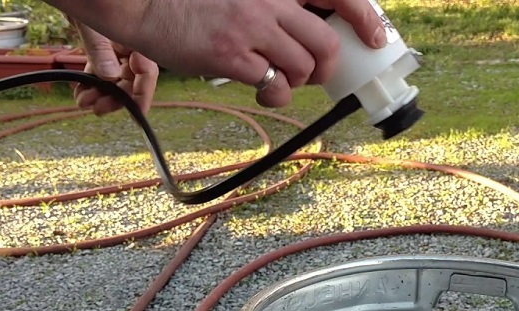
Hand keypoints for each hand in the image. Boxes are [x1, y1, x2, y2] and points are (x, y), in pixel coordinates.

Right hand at [49, 0, 386, 108]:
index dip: (365, 17)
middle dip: (327, 67)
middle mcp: (270, 1)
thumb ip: (277, 6)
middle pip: (326, 43)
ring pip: (304, 67)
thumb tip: (309, 30)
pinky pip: (274, 85)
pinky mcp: (232, 56)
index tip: (376, 36)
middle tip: (312, 73)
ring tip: (278, 79)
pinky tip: (259, 87)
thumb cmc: (192, 1)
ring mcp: (251, 28)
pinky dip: (274, 93)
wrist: (142, 2)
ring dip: (298, 81)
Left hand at [73, 23, 158, 115]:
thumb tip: (109, 77)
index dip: (142, 96)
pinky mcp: (106, 43)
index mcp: (138, 36)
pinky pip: (104, 67)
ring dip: (101, 92)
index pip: (147, 73)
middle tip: (96, 109)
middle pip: (131, 78)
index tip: (135, 115)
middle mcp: (133, 41)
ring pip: (117, 76)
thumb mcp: (89, 22)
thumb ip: (100, 49)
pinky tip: (81, 89)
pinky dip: (93, 81)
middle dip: (114, 97)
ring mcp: (119, 43)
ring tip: (83, 101)